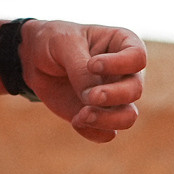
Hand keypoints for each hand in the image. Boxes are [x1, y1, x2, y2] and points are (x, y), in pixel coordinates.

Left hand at [21, 20, 147, 142]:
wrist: (36, 59)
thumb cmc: (55, 41)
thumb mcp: (64, 43)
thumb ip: (79, 67)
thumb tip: (92, 97)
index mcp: (121, 44)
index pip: (137, 57)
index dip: (120, 64)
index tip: (92, 65)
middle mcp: (124, 72)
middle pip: (135, 89)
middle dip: (114, 96)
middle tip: (90, 96)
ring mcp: (114, 96)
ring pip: (128, 116)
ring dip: (108, 120)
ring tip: (82, 116)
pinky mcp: (100, 116)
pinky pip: (107, 133)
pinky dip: (93, 132)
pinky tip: (75, 121)